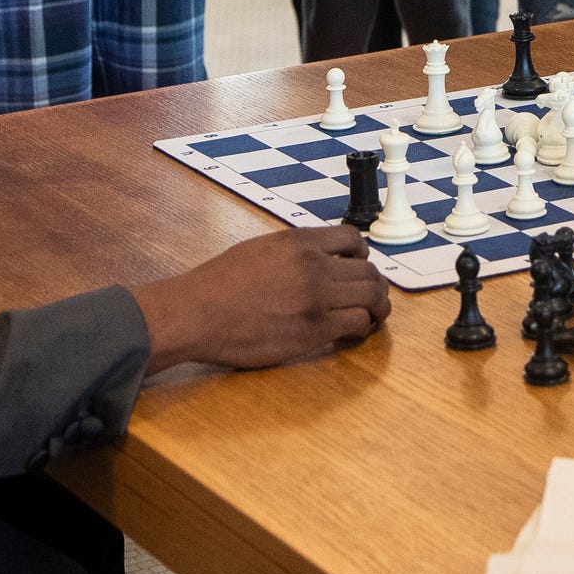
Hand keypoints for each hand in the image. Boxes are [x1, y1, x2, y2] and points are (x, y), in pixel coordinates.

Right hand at [129, 226, 389, 372]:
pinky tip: (350, 334)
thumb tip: (319, 258)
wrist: (196, 313)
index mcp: (299, 241)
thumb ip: (295, 251)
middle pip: (369, 272)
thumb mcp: (260, 248)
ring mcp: (316, 297)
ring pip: (372, 297)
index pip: (354, 239)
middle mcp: (314, 265)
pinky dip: (362, 329)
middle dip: (375, 286)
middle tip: (372, 298)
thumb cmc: (218, 284)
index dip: (361, 256)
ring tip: (372, 317)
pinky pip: (357, 324)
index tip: (358, 269)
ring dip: (377, 308)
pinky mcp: (313, 329)